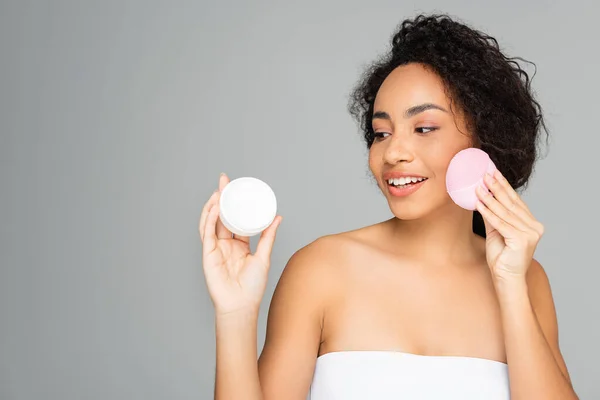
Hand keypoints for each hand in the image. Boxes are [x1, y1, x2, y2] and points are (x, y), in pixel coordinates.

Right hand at [199, 173, 282, 315]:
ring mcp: (215, 249)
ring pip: (211, 221)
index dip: (234, 203)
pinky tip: (214, 208)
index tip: (237, 188)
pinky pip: (207, 233)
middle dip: (221, 197)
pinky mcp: (208, 254)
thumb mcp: (264, 256)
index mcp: (238, 244)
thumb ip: (268, 237)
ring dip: (213, 205)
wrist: (241, 305)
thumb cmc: (252, 287)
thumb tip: (278, 217)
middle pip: (221, 216)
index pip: (234, 219)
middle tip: (224, 180)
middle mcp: (225, 244)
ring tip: (219, 190)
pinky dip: (209, 219)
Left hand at [475, 169, 544, 281]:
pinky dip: (488, 212)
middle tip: (485, 174)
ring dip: (489, 198)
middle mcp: (534, 227)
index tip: (493, 173)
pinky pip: (500, 223)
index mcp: (531, 223)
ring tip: (478, 187)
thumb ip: (492, 215)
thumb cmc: (501, 257)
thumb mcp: (495, 231)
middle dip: (497, 187)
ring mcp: (530, 233)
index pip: (516, 201)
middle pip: (511, 204)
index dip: (504, 186)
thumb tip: (482, 197)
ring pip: (504, 212)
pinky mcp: (522, 240)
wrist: (506, 278)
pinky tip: (478, 203)